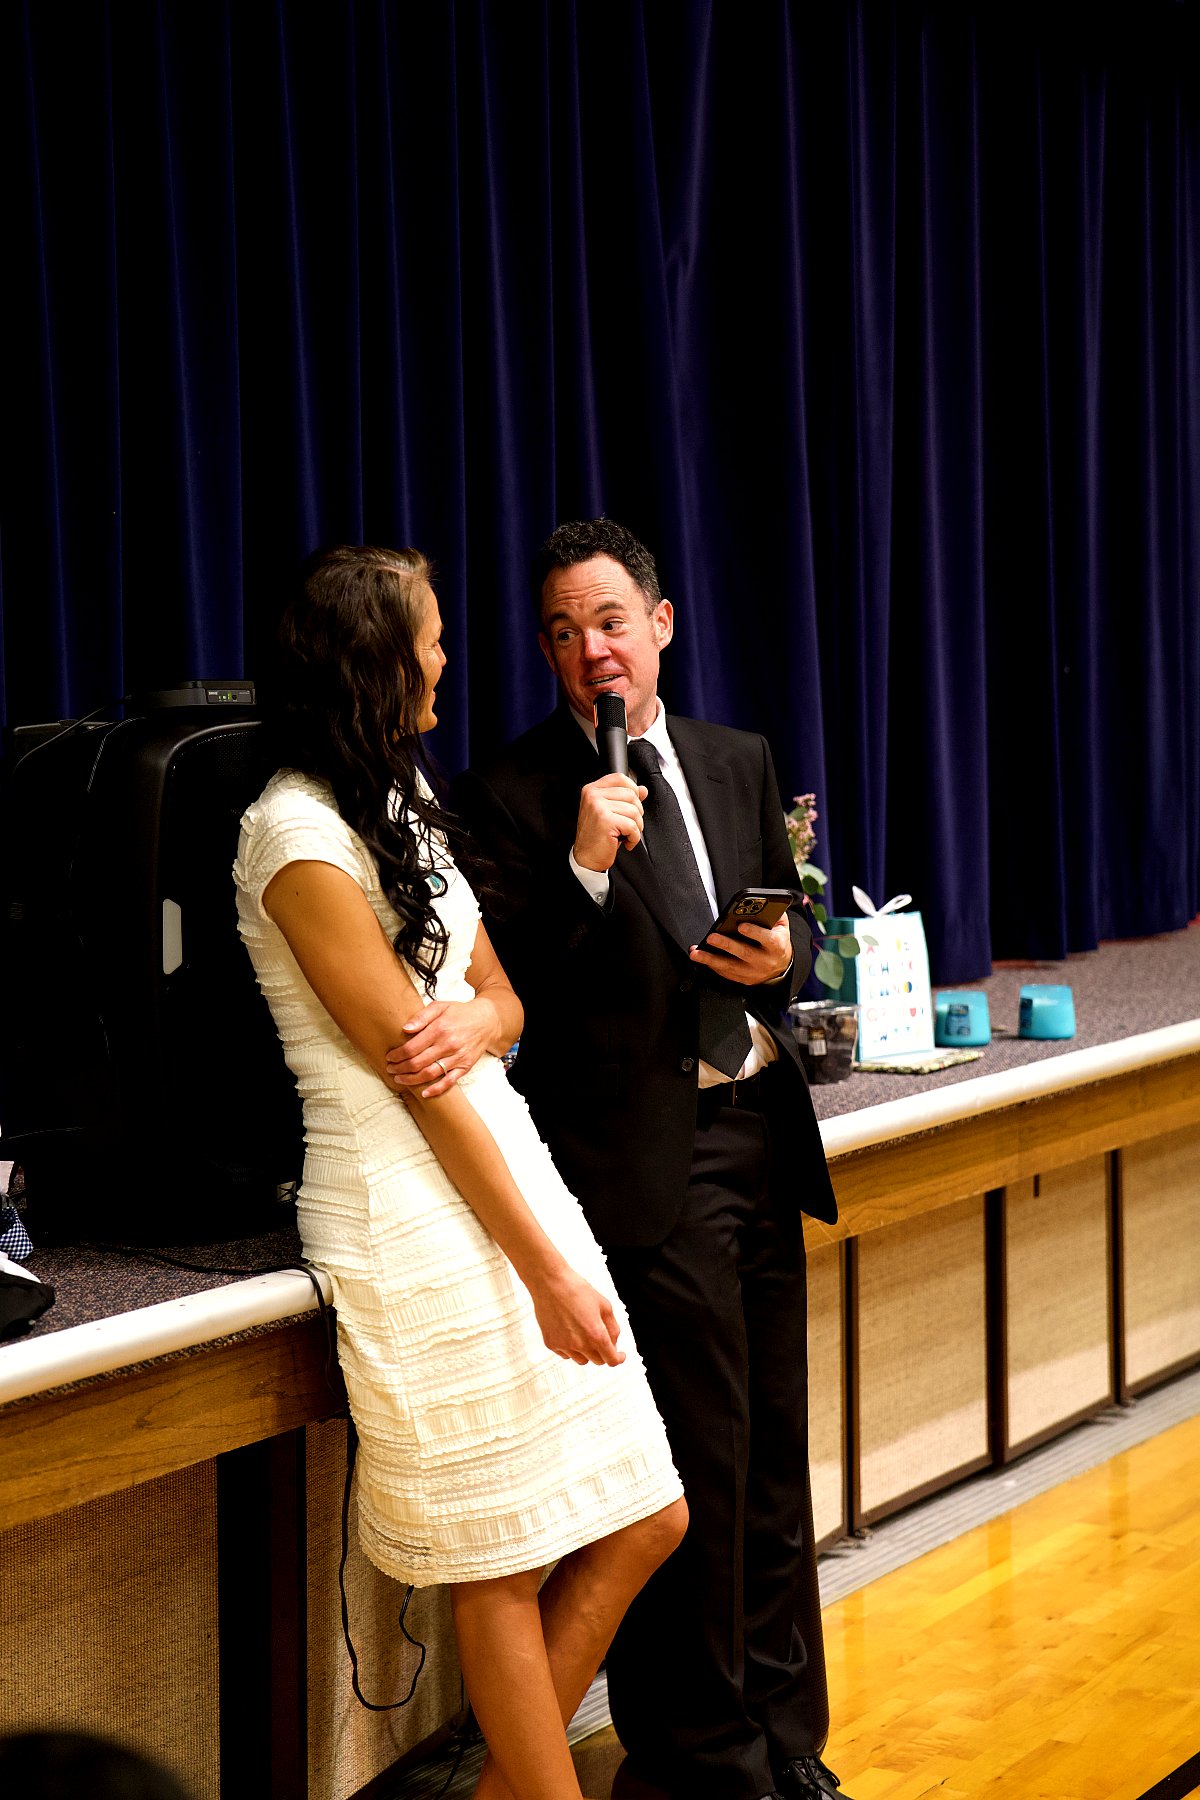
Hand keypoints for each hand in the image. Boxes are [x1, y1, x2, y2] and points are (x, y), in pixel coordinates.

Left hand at [385, 997, 499, 1096]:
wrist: (487, 1021)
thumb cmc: (460, 1013)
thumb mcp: (440, 1006)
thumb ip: (422, 1016)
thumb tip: (405, 1028)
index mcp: (439, 1029)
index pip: (411, 1047)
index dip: (397, 1055)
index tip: (389, 1057)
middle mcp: (448, 1045)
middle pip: (417, 1062)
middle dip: (400, 1068)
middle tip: (390, 1069)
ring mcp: (457, 1057)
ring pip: (430, 1074)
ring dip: (411, 1079)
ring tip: (399, 1079)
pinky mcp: (465, 1066)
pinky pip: (449, 1082)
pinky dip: (436, 1089)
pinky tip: (424, 1093)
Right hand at [527, 1263, 624, 1365]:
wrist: (550, 1282)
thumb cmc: (577, 1289)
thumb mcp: (604, 1305)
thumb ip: (613, 1327)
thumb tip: (614, 1343)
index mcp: (596, 1334)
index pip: (611, 1360)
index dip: (618, 1359)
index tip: (619, 1355)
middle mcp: (580, 1344)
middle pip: (597, 1361)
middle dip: (603, 1353)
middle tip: (602, 1338)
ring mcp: (563, 1346)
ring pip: (581, 1360)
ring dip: (587, 1352)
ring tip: (583, 1332)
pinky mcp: (550, 1344)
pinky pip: (566, 1354)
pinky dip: (571, 1348)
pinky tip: (570, 1331)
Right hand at [573, 773, 647, 872]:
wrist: (586, 858)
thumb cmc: (597, 837)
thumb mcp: (610, 813)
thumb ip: (625, 799)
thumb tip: (643, 789)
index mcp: (592, 790)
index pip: (620, 778)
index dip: (633, 790)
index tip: (633, 805)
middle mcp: (593, 796)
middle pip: (631, 794)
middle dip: (637, 813)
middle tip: (628, 826)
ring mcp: (598, 807)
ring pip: (634, 811)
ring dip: (636, 827)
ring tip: (626, 834)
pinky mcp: (605, 820)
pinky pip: (632, 825)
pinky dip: (634, 837)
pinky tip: (625, 842)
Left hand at [688, 915, 794, 986]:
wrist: (781, 965)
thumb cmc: (778, 941)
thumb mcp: (781, 926)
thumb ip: (774, 913)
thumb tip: (761, 903)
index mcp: (776, 946)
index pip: (767, 939)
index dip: (754, 932)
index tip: (741, 926)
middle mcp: (765, 961)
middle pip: (745, 953)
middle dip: (726, 945)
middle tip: (711, 937)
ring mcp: (754, 972)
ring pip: (731, 967)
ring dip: (711, 960)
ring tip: (697, 953)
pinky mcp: (744, 979)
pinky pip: (727, 973)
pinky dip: (713, 966)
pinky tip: (702, 959)